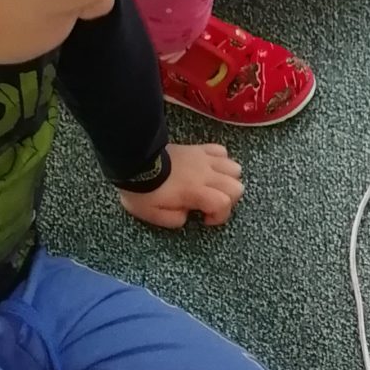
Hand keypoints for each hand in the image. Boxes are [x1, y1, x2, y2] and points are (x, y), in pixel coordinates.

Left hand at [120, 145, 244, 230]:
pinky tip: (210, 170)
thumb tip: (188, 215)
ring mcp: (203, 159)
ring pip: (234, 168)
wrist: (133, 160)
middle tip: (210, 204)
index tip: (204, 219)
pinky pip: (221, 151)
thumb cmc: (142, 190)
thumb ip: (175, 220)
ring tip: (213, 187)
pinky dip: (222, 162)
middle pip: (236, 186)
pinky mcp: (198, 149)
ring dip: (228, 180)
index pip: (224, 203)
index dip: (220, 216)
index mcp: (195, 191)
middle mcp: (205, 174)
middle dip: (228, 200)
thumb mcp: (153, 214)